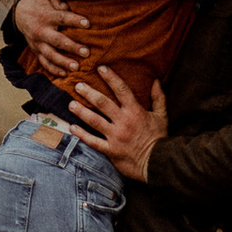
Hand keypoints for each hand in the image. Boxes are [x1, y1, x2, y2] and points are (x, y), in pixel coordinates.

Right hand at [10, 0, 92, 77]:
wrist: (20, 14)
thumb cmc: (40, 5)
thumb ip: (59, 2)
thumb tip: (69, 7)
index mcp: (46, 16)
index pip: (62, 18)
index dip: (74, 20)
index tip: (87, 23)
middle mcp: (41, 31)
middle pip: (57, 40)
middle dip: (72, 47)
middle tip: (86, 52)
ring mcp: (37, 43)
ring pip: (50, 55)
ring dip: (63, 62)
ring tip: (76, 67)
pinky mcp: (35, 51)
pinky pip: (44, 62)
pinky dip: (53, 69)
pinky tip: (64, 74)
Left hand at [67, 65, 166, 181]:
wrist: (158, 163)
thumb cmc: (159, 139)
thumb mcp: (162, 116)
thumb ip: (158, 98)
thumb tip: (156, 81)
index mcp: (135, 111)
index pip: (122, 90)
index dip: (111, 77)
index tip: (100, 68)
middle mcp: (123, 121)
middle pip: (103, 103)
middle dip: (89, 92)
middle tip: (77, 85)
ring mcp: (116, 136)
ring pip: (94, 120)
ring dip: (81, 111)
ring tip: (70, 104)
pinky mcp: (111, 150)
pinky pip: (93, 141)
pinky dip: (82, 134)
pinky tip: (72, 127)